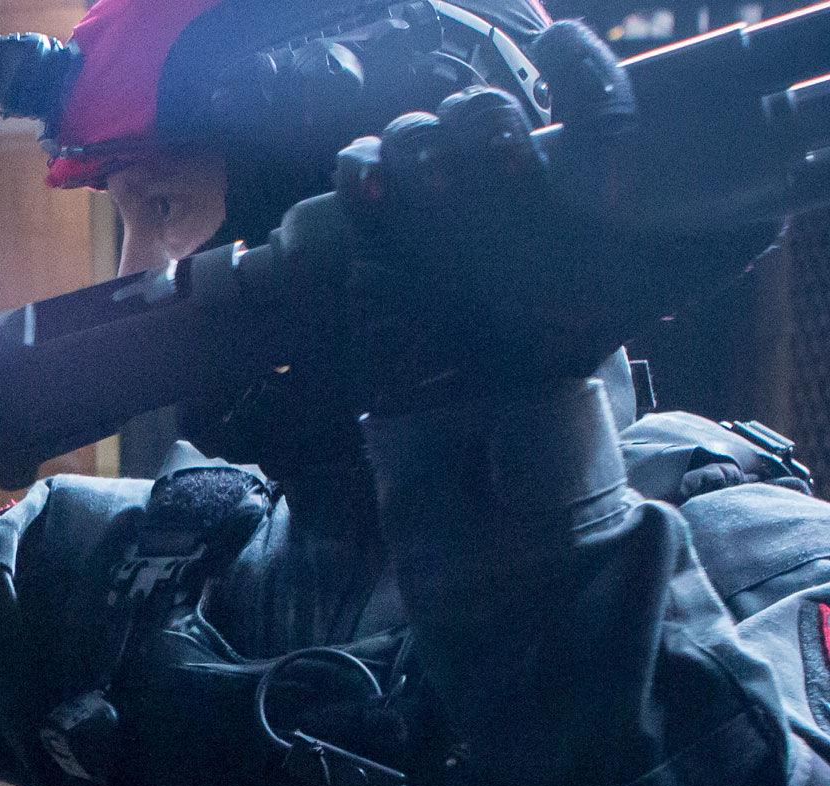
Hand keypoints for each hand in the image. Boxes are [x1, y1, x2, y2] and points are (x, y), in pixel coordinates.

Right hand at [331, 20, 779, 403]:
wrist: (503, 377)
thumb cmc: (579, 320)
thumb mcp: (657, 283)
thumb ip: (715, 243)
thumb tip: (767, 211)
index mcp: (565, 159)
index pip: (577, 84)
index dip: (581, 71)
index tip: (574, 75)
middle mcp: (495, 158)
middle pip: (484, 105)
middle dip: (492, 123)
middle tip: (509, 166)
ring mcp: (431, 181)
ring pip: (417, 127)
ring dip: (426, 147)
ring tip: (440, 191)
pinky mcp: (375, 211)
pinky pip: (356, 164)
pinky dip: (361, 173)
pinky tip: (378, 200)